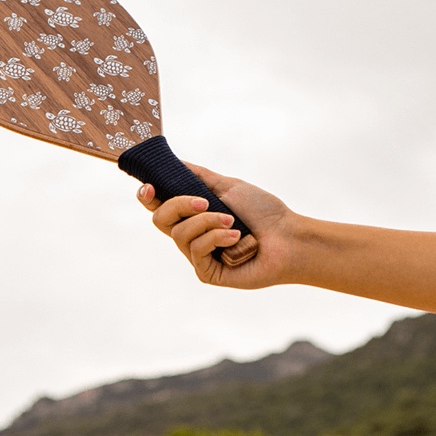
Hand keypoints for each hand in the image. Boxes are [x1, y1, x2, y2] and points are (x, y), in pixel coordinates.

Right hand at [137, 163, 295, 288]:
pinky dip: (216, 237)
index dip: (147, 196)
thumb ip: (198, 176)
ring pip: (179, 234)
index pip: (158, 206)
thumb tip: (174, 162)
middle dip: (179, 204)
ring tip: (232, 221)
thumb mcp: (227, 185)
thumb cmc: (263, 211)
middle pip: (159, 219)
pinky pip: (196, 250)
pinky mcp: (206, 272)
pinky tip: (236, 238)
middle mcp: (191, 235)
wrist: (288, 237)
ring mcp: (197, 255)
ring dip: (207, 221)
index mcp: (193, 214)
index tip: (149, 188)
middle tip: (204, 201)